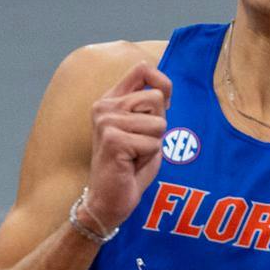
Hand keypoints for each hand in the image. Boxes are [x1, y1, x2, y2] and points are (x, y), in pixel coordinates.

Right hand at [84, 63, 173, 230]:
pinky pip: (153, 143)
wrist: (108, 200)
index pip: (142, 69)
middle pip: (156, 97)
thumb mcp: (144, 129)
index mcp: (111, 99)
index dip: (162, 84)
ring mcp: (106, 121)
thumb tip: (164, 90)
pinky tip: (131, 164)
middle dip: (159, 125)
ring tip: (135, 155)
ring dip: (154, 144)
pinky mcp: (113, 139)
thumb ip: (150, 108)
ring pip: (158, 123)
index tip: (165, 105)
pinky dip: (149, 157)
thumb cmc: (130, 167)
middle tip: (141, 144)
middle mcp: (105, 106)